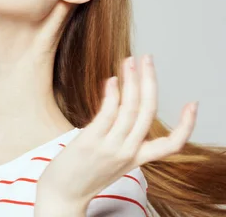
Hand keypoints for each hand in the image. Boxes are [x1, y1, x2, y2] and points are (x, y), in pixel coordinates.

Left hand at [35, 55, 197, 213]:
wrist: (62, 195)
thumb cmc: (82, 174)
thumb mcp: (111, 159)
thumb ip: (119, 137)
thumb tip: (118, 104)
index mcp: (137, 158)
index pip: (172, 145)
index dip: (186, 125)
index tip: (192, 104)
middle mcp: (128, 152)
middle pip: (148, 112)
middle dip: (150, 81)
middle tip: (148, 59)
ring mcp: (111, 147)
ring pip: (130, 108)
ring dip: (131, 80)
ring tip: (129, 61)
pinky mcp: (91, 142)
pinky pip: (108, 114)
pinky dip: (113, 94)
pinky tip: (112, 80)